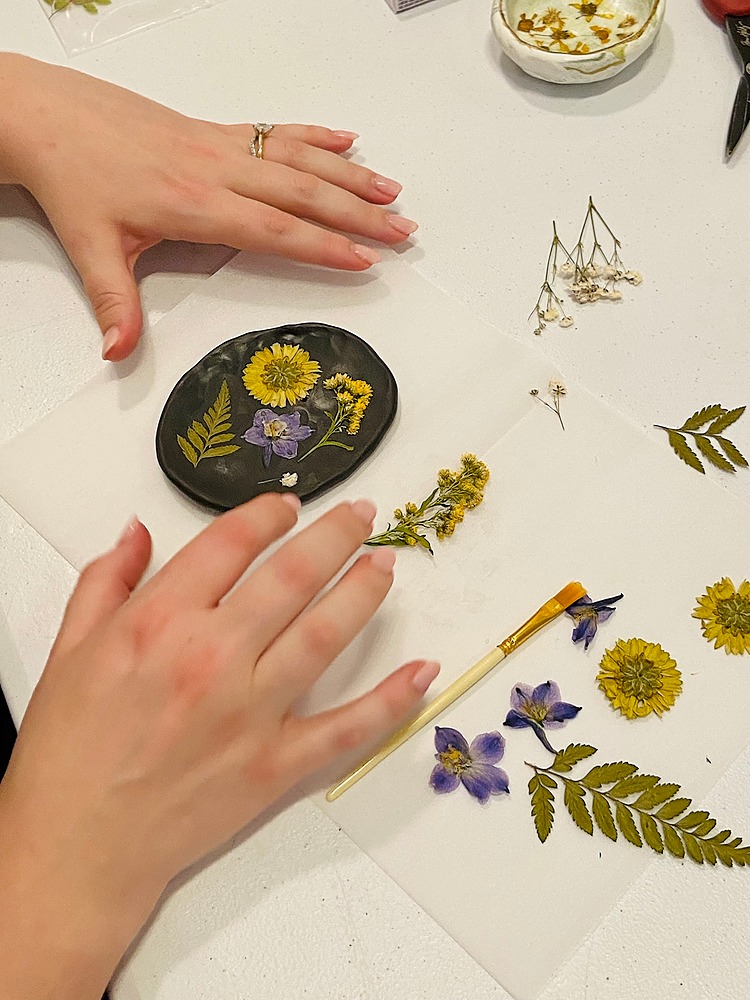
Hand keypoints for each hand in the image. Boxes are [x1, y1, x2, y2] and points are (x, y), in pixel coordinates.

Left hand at [0, 53, 417, 361]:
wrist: (48, 115)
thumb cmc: (73, 177)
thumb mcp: (91, 248)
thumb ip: (114, 304)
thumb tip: (118, 352)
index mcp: (195, 204)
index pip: (275, 229)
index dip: (323, 246)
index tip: (364, 260)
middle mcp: (217, 170)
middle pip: (303, 192)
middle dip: (358, 214)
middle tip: (402, 231)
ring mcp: (219, 145)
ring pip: (298, 158)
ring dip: (350, 174)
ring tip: (393, 191)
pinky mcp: (214, 130)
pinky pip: (275, 129)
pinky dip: (315, 134)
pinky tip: (347, 139)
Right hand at [0, 494, 437, 999]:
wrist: (77, 846)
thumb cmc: (69, 752)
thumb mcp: (69, 648)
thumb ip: (107, 580)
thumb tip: (138, 530)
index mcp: (159, 622)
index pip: (233, 542)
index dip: (268, 513)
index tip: (287, 506)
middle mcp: (213, 658)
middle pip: (295, 575)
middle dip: (337, 534)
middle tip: (361, 515)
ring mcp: (252, 712)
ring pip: (328, 633)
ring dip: (366, 590)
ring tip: (385, 563)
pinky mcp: (277, 763)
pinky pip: (349, 726)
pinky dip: (393, 698)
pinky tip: (422, 670)